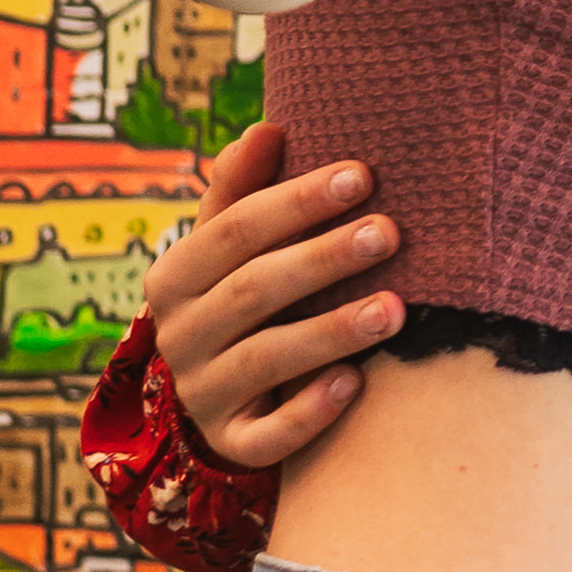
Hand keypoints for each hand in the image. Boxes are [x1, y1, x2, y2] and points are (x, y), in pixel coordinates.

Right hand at [142, 121, 406, 466]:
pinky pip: (267, 436)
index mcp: (175, 276)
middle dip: (324, 258)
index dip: (297, 201)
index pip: (233, 231)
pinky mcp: (233, 444)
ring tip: (396, 309)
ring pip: (265, 361)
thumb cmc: (251, 293)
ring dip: (331, 331)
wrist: (235, 394)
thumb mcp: (236, 245)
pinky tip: (356, 383)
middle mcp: (178, 336)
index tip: (364, 175)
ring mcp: (203, 394)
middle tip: (390, 233)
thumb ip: (245, 190)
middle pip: (254, 290)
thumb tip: (266, 128)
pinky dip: (310, 412)